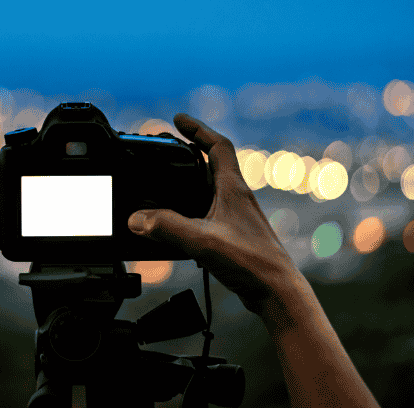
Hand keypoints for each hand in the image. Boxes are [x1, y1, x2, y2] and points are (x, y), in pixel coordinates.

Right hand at [128, 113, 301, 315]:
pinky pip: (211, 210)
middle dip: (191, 150)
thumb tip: (137, 218)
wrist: (277, 293)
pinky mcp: (236, 235)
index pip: (217, 145)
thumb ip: (167, 227)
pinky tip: (182, 221)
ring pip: (213, 187)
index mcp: (232, 188)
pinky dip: (194, 206)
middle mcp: (237, 197)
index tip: (178, 120)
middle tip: (170, 144)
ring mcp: (238, 216)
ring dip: (193, 178)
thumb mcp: (202, 241)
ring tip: (170, 178)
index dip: (197, 129)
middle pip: (214, 162)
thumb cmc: (252, 263)